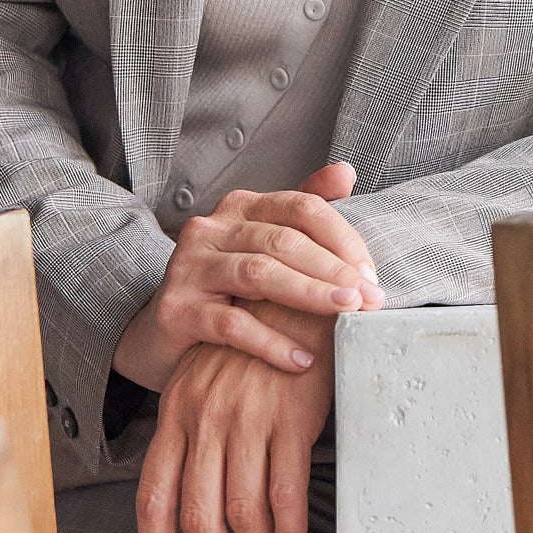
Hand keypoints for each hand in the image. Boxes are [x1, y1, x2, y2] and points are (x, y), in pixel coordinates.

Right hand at [112, 162, 380, 392]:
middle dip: (333, 270)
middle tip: (370, 299)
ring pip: (259, 274)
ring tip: (345, 315)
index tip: (371, 273)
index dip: (341, 237)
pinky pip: (231, 324)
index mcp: (240, 209)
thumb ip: (302, 211)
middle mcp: (211, 229)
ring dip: (309, 295)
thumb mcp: (262, 246)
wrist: (161, 334)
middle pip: (283, 240)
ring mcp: (189, 267)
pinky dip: (271, 342)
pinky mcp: (176, 309)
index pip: (300, 207)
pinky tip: (302, 360)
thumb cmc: (224, 291)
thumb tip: (346, 172)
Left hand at [136, 301, 333, 532]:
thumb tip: (195, 492)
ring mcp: (245, 419)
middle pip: (195, 516)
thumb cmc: (255, 340)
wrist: (299, 290)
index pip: (153, 495)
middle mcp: (203, 418)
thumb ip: (196, 430)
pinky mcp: (288, 419)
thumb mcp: (207, 379)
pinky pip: (284, 495)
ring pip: (240, 514)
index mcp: (175, 412)